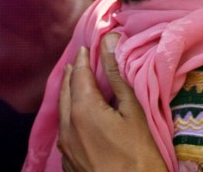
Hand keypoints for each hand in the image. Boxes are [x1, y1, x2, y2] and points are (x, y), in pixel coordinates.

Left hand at [58, 33, 165, 171]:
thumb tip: (110, 43)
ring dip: (69, 92)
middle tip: (80, 59)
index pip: (79, 75)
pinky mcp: (70, 161)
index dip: (84, 59)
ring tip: (77, 80)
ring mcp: (66, 147)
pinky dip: (70, 112)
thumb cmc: (140, 151)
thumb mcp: (134, 109)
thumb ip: (118, 74)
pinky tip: (80, 113)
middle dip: (72, 73)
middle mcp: (68, 127)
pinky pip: (65, 129)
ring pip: (62, 112)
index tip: (88, 45)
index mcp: (83, 110)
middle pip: (65, 92)